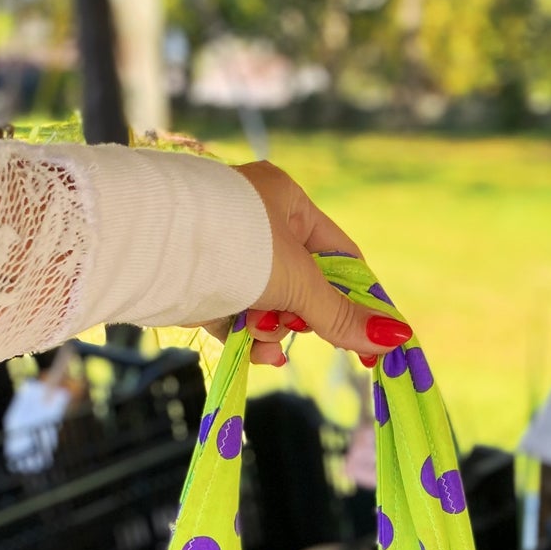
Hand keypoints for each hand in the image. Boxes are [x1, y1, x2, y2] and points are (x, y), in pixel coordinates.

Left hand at [209, 161, 412, 367]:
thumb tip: (395, 339)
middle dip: (302, 317)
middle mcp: (257, 221)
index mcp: (286, 200)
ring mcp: (227, 253)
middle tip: (301, 330)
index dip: (358, 297)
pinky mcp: (201, 283)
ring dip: (270, 329)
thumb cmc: (236, 245)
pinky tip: (252, 349)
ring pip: (269, 305)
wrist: (155, 247)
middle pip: (303, 286)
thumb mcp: (298, 282)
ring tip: (259, 333)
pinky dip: (246, 336)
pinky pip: (238, 317)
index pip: (339, 254)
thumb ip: (340, 315)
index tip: (373, 337)